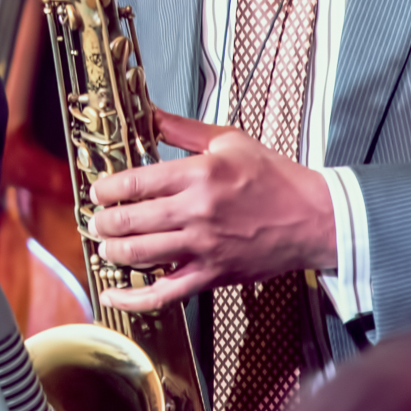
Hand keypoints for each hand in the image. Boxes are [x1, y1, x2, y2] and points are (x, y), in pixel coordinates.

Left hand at [88, 112, 334, 311]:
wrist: (315, 218)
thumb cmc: (274, 177)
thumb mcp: (228, 141)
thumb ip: (181, 129)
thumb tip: (146, 112)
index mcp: (199, 175)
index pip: (135, 183)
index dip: (107, 189)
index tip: (98, 192)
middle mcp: (197, 212)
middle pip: (130, 221)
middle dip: (103, 222)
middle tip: (96, 220)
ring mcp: (204, 247)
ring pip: (140, 255)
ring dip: (112, 252)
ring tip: (105, 246)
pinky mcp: (213, 275)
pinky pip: (165, 294)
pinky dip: (134, 298)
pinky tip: (114, 295)